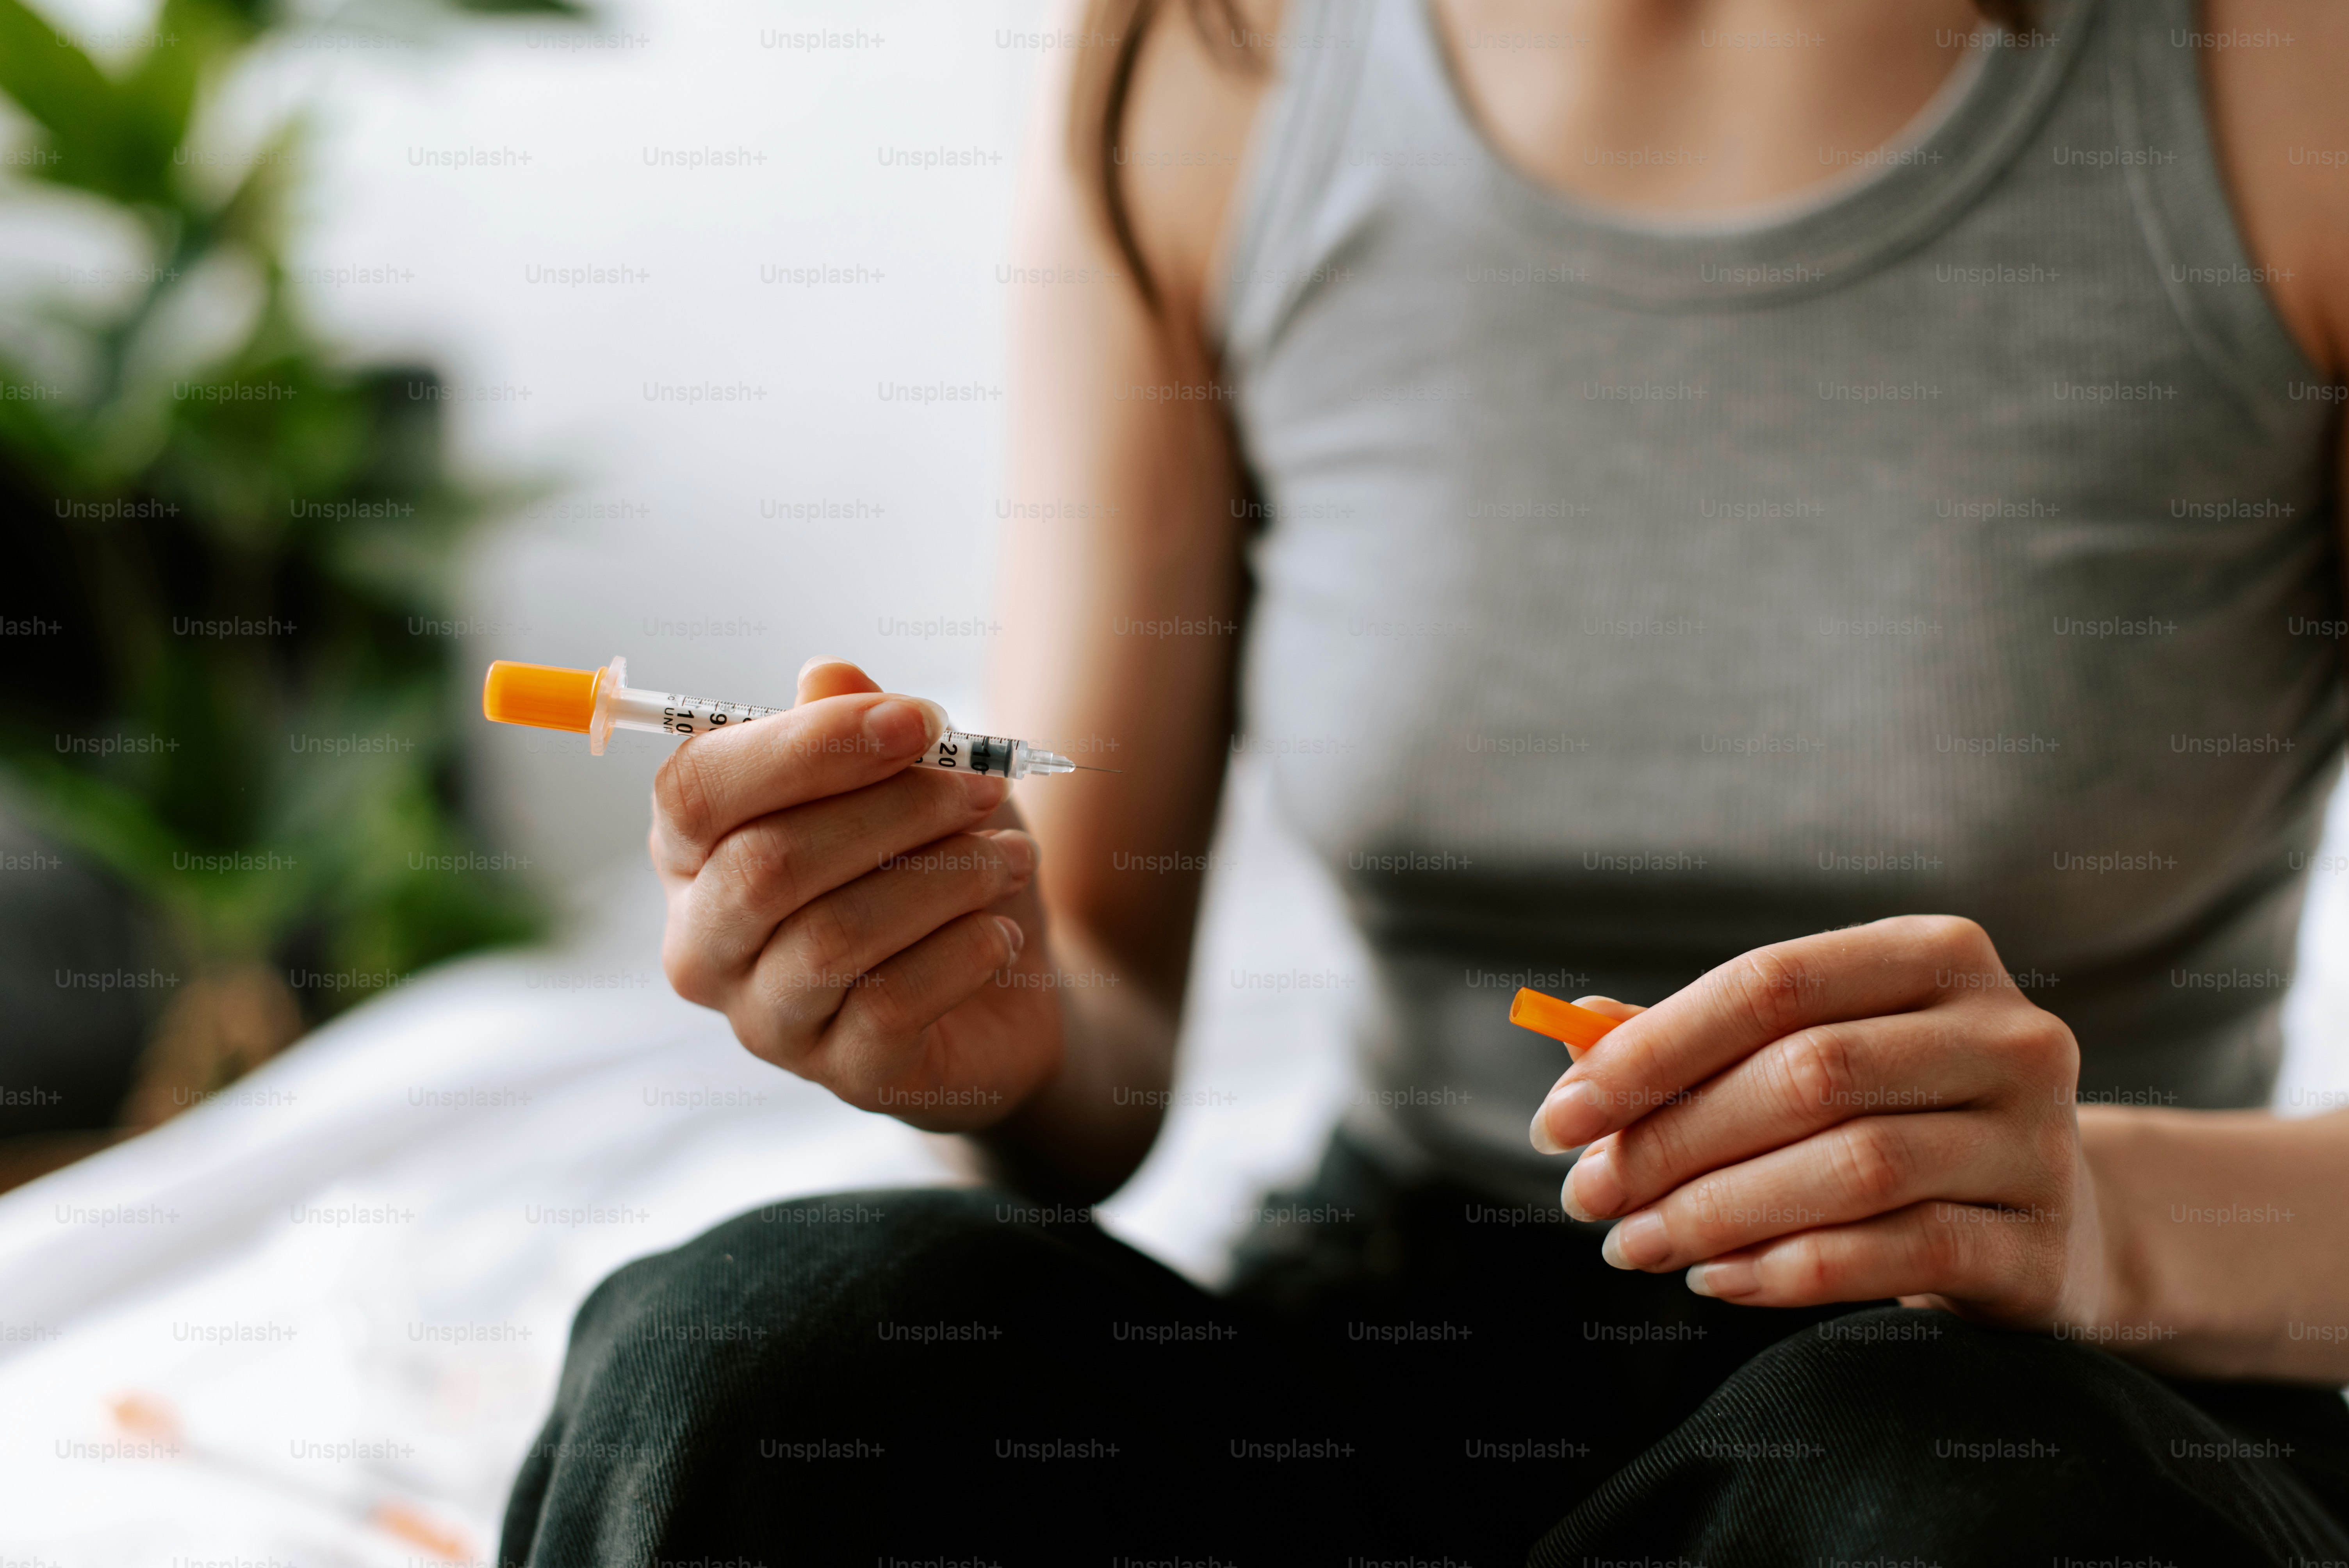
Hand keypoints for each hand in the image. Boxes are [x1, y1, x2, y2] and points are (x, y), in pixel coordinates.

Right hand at [651, 657, 1060, 1130]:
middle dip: (894, 810)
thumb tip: (828, 673)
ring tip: (1011, 858)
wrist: (1005, 986)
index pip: (700, 788)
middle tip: (983, 790)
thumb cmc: (934, 861)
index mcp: (694, 852)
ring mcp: (764, 1020)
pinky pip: (892, 1003)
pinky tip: (1002, 931)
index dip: (810, 744)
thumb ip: (859, 726)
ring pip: (834, 934)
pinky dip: (965, 951)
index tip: (921, 719)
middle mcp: (705, 942)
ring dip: (944, 879)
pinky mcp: (841, 1074)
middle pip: (767, 863)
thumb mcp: (910, 778)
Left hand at [1528, 915, 2109, 1329]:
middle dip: (1672, 1141)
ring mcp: (2038, 1141)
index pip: (1771, 985)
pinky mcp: (2043, 1246)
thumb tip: (1575, 1029)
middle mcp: (2006, 1033)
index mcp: (1936, 955)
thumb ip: (1700, 1043)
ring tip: (1633, 1244)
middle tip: (1588, 1196)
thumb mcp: (1815, 1057)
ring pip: (1851, 1168)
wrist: (2061, 1226)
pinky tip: (1715, 1281)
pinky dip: (1788, 1271)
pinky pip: (1898, 1255)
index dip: (1650, 1050)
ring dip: (1716, 1213)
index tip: (1558, 1116)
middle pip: (1806, 1076)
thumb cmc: (1899, 1119)